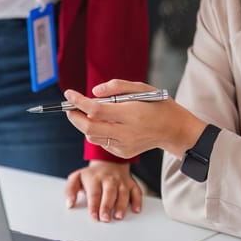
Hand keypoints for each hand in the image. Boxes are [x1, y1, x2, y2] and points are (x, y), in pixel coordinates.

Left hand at [64, 79, 206, 158]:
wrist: (173, 129)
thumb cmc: (156, 105)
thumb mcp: (142, 88)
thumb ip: (117, 87)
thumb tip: (94, 92)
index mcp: (131, 114)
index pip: (96, 109)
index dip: (79, 102)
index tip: (68, 94)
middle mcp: (126, 133)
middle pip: (88, 127)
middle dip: (74, 117)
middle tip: (69, 107)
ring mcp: (124, 146)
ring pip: (92, 136)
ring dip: (86, 124)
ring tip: (93, 114)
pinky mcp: (123, 153)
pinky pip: (102, 142)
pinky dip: (99, 132)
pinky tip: (110, 125)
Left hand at [65, 161, 141, 221]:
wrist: (108, 162)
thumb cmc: (91, 175)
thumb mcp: (76, 178)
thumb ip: (70, 190)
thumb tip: (69, 204)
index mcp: (95, 178)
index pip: (94, 193)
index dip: (94, 206)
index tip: (93, 216)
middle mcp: (109, 179)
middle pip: (109, 193)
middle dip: (107, 206)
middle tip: (105, 219)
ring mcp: (121, 181)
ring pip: (123, 193)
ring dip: (122, 205)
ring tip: (119, 216)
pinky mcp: (131, 183)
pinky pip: (136, 191)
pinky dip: (137, 201)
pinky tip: (136, 210)